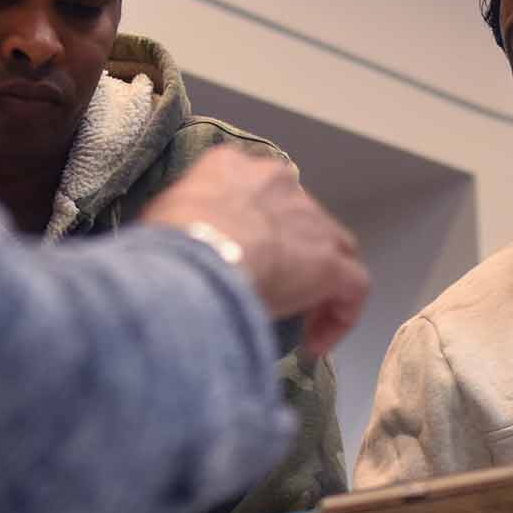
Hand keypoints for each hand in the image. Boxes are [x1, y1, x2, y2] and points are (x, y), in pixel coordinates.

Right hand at [140, 148, 368, 359]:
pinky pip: (353, 287)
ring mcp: (310, 221)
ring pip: (335, 248)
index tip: (240, 259)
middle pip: (298, 218)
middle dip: (292, 253)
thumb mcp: (159, 220)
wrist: (197, 254)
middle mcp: (278, 183)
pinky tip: (315, 345)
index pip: (254, 191)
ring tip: (301, 322)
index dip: (253, 227)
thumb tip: (175, 249)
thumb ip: (178, 224)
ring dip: (322, 283)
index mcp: (232, 167)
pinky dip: (340, 316)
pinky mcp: (329, 262)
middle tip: (272, 290)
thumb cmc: (168, 239)